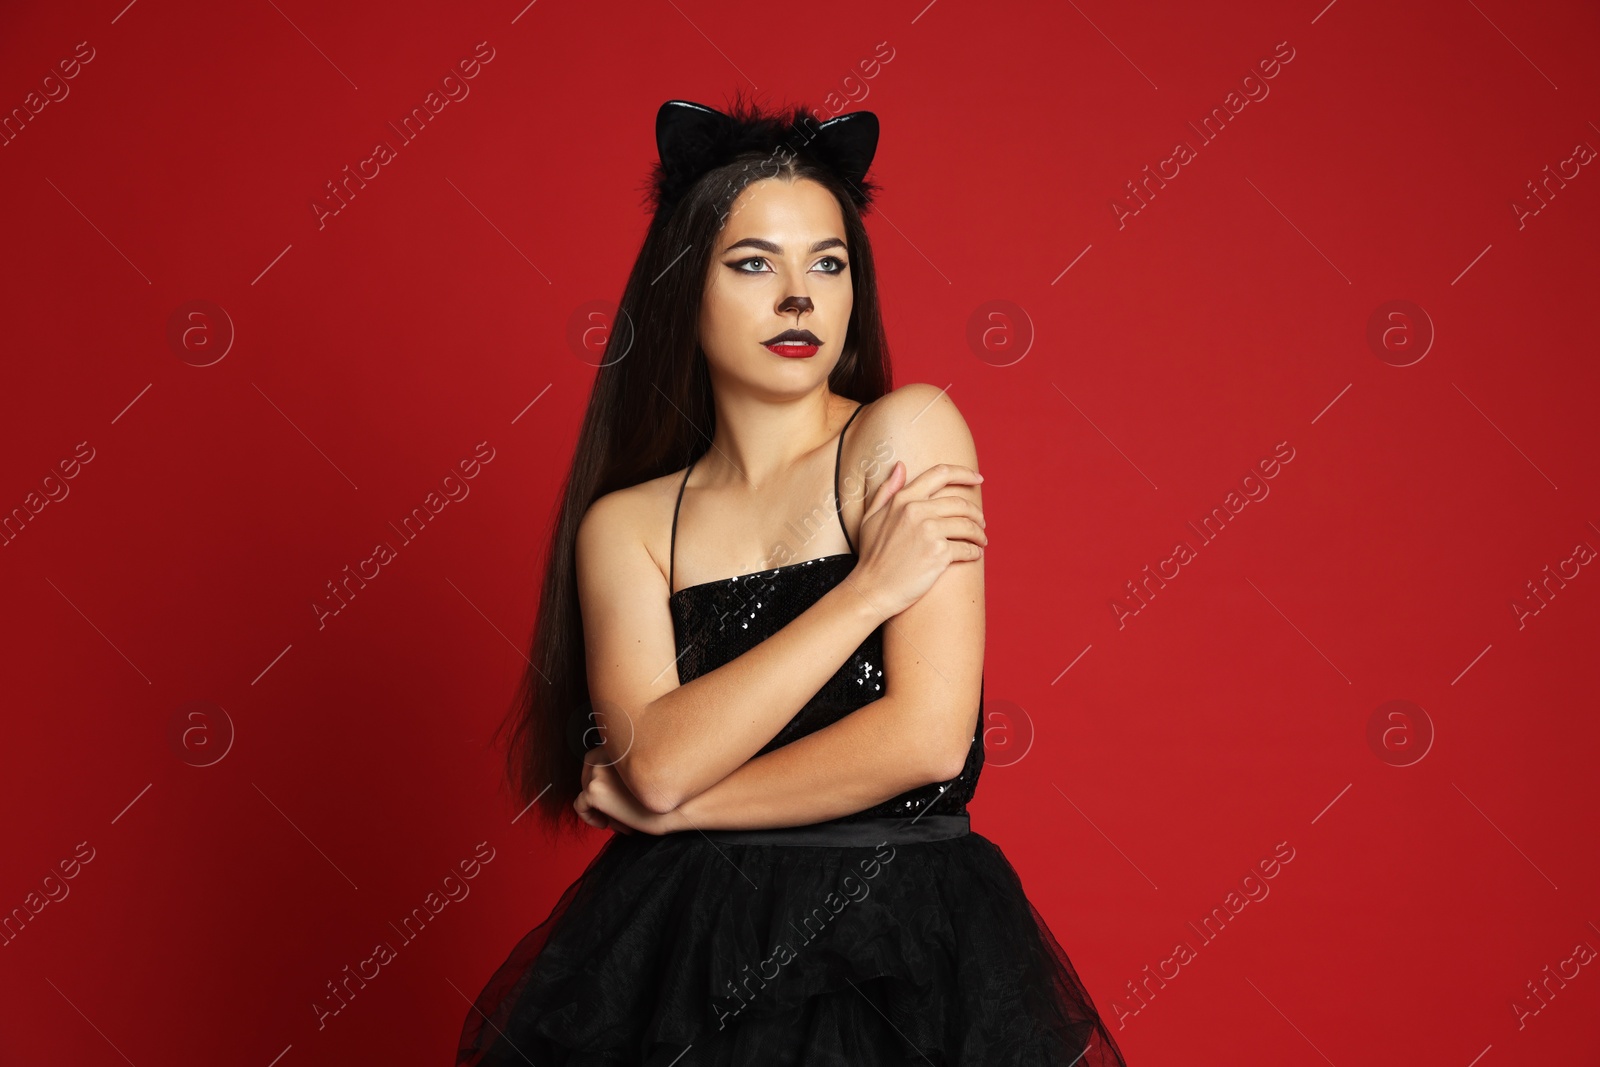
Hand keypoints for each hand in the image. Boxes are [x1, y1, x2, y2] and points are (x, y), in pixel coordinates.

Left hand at [575, 748, 684, 835]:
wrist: (677, 807)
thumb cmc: (669, 792)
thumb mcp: (646, 772)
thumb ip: (627, 769)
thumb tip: (609, 784)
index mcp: (621, 745)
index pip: (597, 755)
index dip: (601, 776)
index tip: (613, 793)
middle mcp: (607, 753)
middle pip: (588, 770)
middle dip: (596, 789)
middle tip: (610, 807)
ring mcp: (598, 771)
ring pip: (586, 789)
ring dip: (599, 805)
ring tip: (617, 819)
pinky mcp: (594, 790)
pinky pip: (580, 806)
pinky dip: (589, 816)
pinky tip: (604, 824)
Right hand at [851, 461, 985, 618]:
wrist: (872, 590)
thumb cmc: (871, 556)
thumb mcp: (870, 518)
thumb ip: (886, 490)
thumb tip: (900, 466)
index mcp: (903, 500)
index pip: (940, 474)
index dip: (964, 473)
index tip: (978, 478)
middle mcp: (917, 511)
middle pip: (960, 503)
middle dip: (976, 513)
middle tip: (981, 523)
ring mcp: (929, 532)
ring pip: (968, 525)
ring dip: (979, 533)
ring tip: (980, 541)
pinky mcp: (939, 554)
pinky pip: (967, 549)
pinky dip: (975, 552)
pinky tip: (974, 555)